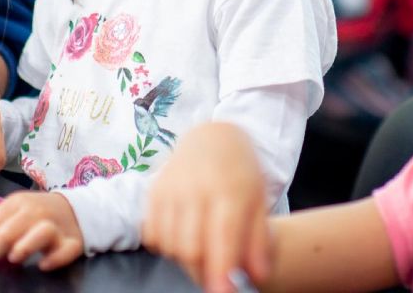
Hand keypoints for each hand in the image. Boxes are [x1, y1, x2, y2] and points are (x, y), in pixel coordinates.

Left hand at [0, 191, 83, 269]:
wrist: (73, 209)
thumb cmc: (36, 213)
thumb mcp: (11, 210)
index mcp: (18, 203)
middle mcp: (37, 211)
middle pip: (12, 228)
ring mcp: (57, 226)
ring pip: (41, 233)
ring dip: (24, 248)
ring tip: (16, 257)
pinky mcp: (73, 242)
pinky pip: (65, 251)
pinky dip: (53, 259)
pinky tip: (43, 264)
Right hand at [143, 122, 270, 292]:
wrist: (212, 136)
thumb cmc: (241, 173)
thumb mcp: (260, 202)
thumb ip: (259, 241)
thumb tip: (257, 277)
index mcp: (229, 190)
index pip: (222, 238)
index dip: (221, 272)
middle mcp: (196, 188)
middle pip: (190, 249)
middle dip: (202, 271)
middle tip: (216, 273)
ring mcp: (171, 188)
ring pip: (170, 245)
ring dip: (184, 260)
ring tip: (201, 249)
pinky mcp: (153, 191)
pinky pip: (152, 234)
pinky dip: (166, 245)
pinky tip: (182, 236)